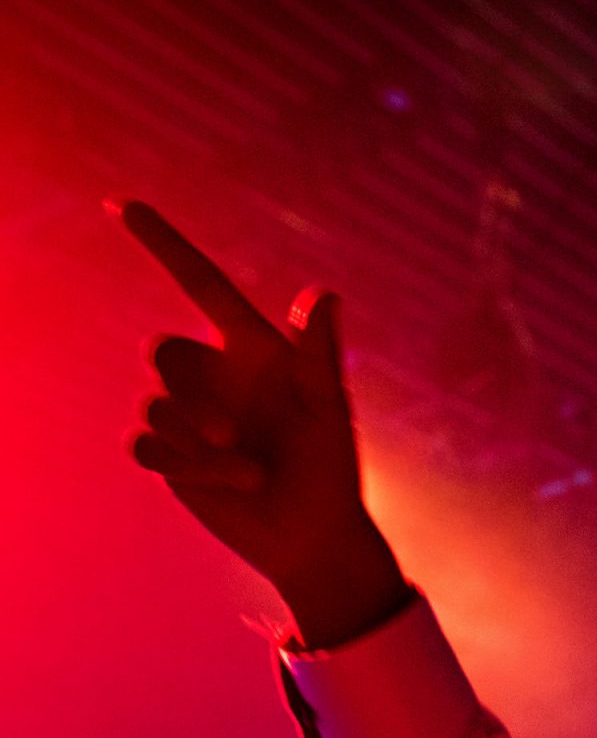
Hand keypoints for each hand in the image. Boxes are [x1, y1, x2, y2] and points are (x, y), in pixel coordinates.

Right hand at [119, 201, 408, 648]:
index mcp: (251, 348)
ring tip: (250, 472)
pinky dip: (183, 465)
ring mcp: (186, 413)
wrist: (312, 533)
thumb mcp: (328, 410)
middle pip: (163, 351)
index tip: (123, 204)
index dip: (163, 243)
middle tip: (233, 436)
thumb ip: (319, 354)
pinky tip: (223, 482)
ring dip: (200, 445)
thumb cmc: (331, 468)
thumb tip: (325, 293)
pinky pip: (144, 445)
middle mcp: (213, 373)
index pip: (200, 283)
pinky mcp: (169, 454)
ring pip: (156, 406)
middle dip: (192, 397)